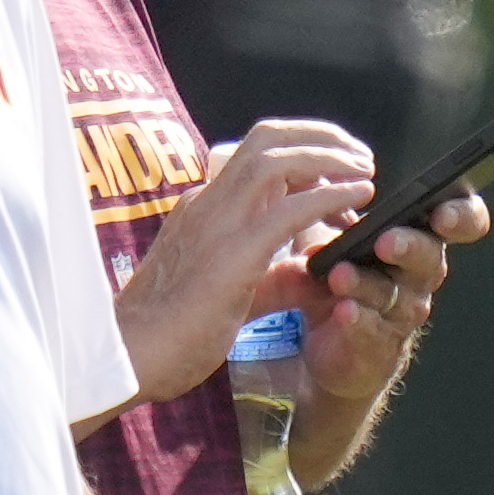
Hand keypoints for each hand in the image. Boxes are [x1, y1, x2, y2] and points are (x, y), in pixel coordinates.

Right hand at [117, 118, 377, 400]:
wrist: (129, 358)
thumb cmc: (175, 333)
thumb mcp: (238, 292)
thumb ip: (279, 276)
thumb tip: (320, 271)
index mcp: (204, 207)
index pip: (256, 155)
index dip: (304, 152)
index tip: (339, 167)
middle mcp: (207, 203)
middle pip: (267, 138)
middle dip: (319, 136)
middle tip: (360, 156)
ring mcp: (216, 223)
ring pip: (277, 159)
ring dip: (329, 156)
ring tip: (365, 170)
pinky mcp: (232, 254)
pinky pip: (290, 209)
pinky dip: (331, 195)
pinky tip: (360, 198)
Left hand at [307, 181, 480, 395]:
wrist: (323, 345)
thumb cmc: (338, 280)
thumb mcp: (333, 234)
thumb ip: (332, 202)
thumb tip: (320, 161)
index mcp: (418, 238)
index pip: (461, 221)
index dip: (462, 215)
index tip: (442, 211)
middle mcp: (419, 274)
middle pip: (430, 258)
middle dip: (410, 246)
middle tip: (385, 241)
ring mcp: (401, 312)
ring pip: (397, 295)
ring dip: (369, 283)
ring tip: (340, 274)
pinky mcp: (378, 344)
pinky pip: (373, 331)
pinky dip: (358, 320)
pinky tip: (342, 310)